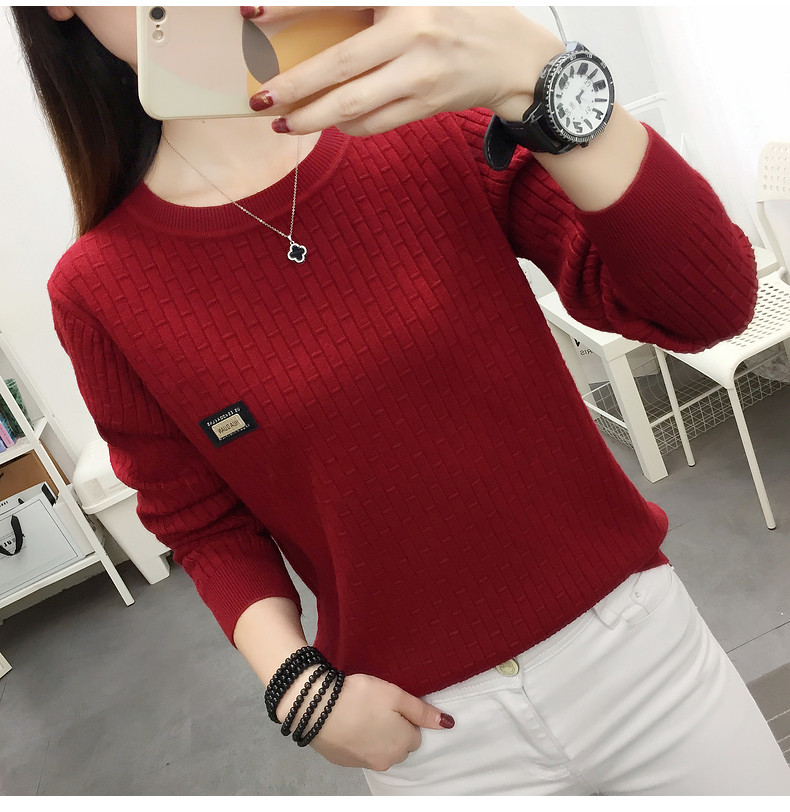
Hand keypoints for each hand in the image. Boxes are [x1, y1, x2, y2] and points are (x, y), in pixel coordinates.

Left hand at [244, 6, 563, 135]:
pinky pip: (376, 123)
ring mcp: (420, 76)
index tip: (252, 12)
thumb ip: (371, 6)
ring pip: (354, 105)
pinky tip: (330, 124)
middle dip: (294, 87)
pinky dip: (348, 126)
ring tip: (286, 123)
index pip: (336, 0)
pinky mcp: (427, 106)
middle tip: (262, 99)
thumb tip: (319, 22)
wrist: (513, 57)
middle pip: (339, 68)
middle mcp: (412, 35)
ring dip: (314, 118)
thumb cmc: (458, 16)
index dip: (292, 6)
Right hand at [276, 671, 453, 770]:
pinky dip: (357, 739)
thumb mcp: (396, 695)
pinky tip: (348, 722)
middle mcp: (386, 760)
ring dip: (375, 735)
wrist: (316, 707)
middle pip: (398, 745)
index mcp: (402, 744)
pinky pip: (360, 751)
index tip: (390, 703)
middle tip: (376, 706)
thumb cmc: (360, 696)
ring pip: (379, 749)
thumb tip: (447, 723)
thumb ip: (422, 711)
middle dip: (392, 729)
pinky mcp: (343, 761)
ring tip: (361, 713)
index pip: (415, 733)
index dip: (404, 716)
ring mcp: (364, 763)